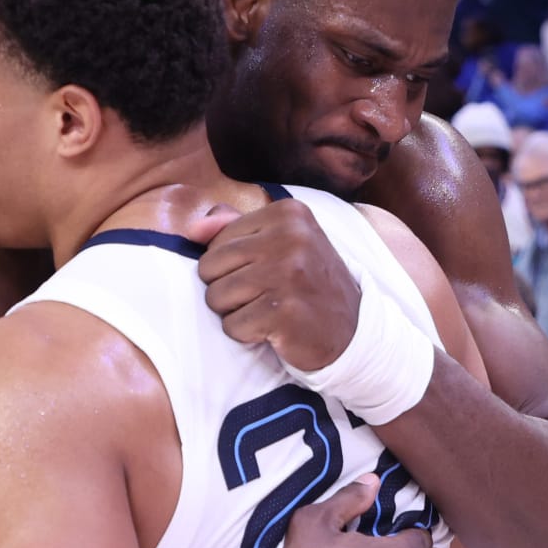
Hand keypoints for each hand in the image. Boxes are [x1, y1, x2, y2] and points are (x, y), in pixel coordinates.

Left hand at [185, 199, 361, 371]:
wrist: (352, 331)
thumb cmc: (306, 283)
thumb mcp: (279, 243)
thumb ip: (234, 227)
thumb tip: (194, 229)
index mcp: (288, 213)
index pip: (217, 241)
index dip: (230, 266)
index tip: (266, 272)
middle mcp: (290, 237)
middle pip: (209, 268)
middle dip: (228, 289)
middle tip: (265, 295)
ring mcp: (289, 274)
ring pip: (216, 297)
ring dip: (236, 312)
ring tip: (267, 310)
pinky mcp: (284, 312)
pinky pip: (232, 326)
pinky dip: (247, 334)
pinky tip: (274, 329)